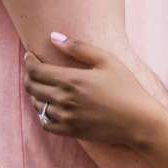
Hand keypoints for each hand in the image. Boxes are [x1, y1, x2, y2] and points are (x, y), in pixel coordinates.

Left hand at [24, 34, 164, 149]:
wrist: (139, 121)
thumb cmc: (126, 87)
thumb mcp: (106, 60)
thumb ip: (78, 48)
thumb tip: (53, 36)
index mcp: (71, 80)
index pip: (36, 70)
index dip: (29, 61)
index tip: (29, 55)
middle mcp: (64, 99)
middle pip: (31, 86)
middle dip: (28, 75)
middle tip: (31, 68)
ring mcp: (66, 117)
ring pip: (37, 105)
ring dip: (34, 93)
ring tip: (39, 85)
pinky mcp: (70, 131)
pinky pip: (45, 123)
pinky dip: (42, 113)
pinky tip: (48, 106)